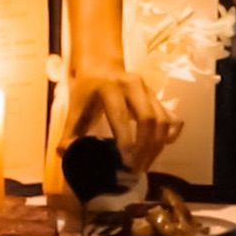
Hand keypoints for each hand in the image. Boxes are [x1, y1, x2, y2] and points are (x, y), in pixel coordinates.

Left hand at [60, 66, 183, 173]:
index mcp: (108, 87)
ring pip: (162, 121)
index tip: (124, 165)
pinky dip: (168, 137)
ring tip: (144, 166)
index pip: (121, 117)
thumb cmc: (86, 91)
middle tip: (136, 170)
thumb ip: (70, 132)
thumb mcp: (75, 107)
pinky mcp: (157, 97)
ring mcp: (148, 90)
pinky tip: (157, 152)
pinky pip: (170, 119)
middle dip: (145, 149)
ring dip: (157, 148)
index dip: (125, 142)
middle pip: (148, 119)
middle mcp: (132, 85)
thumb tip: (65, 154)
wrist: (101, 65)